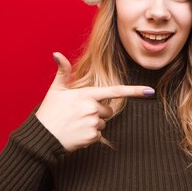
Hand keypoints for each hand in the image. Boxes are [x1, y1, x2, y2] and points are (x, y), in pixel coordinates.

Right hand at [36, 52, 154, 151]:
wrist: (42, 136)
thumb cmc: (49, 111)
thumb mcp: (56, 90)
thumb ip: (63, 71)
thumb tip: (56, 53)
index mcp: (86, 94)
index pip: (115, 91)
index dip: (134, 91)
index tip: (150, 91)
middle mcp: (92, 108)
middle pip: (108, 110)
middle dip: (98, 112)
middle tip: (79, 114)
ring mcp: (93, 123)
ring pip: (103, 122)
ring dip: (94, 123)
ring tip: (76, 123)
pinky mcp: (92, 137)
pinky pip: (99, 134)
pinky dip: (90, 135)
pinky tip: (77, 133)